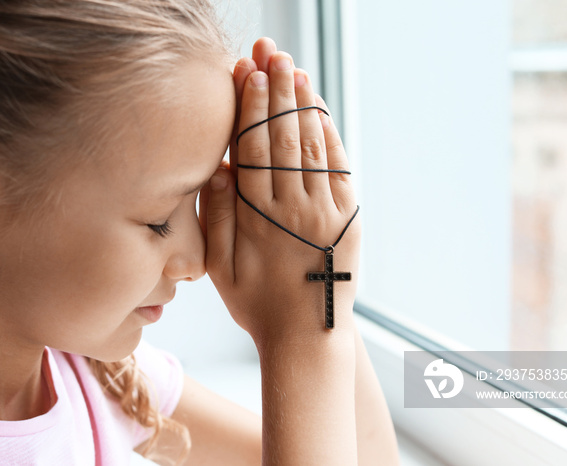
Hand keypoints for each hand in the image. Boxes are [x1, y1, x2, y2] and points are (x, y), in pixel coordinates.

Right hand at [201, 39, 360, 345]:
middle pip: (284, 137)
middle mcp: (294, 207)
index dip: (249, 107)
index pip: (254, 148)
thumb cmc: (256, 304)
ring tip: (294, 69)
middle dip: (276, 90)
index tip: (246, 72)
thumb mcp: (220, 269)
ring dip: (303, 104)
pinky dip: (330, 136)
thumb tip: (220, 169)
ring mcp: (326, 210)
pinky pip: (339, 168)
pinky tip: (320, 111)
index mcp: (259, 216)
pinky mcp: (349, 218)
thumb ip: (217, 218)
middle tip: (271, 52)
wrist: (307, 337)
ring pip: (313, 145)